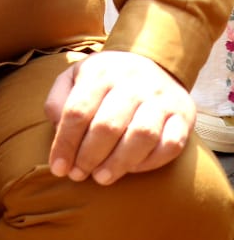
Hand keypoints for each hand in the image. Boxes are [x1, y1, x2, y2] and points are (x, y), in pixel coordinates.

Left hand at [43, 49, 194, 185]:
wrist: (153, 61)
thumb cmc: (104, 79)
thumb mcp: (74, 77)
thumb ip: (58, 101)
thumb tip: (56, 129)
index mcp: (100, 73)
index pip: (77, 111)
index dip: (65, 143)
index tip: (57, 167)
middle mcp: (132, 83)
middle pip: (108, 125)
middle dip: (89, 156)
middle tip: (78, 175)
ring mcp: (161, 99)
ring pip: (142, 135)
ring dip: (119, 163)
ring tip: (101, 178)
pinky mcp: (184, 115)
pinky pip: (172, 144)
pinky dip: (151, 161)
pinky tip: (132, 169)